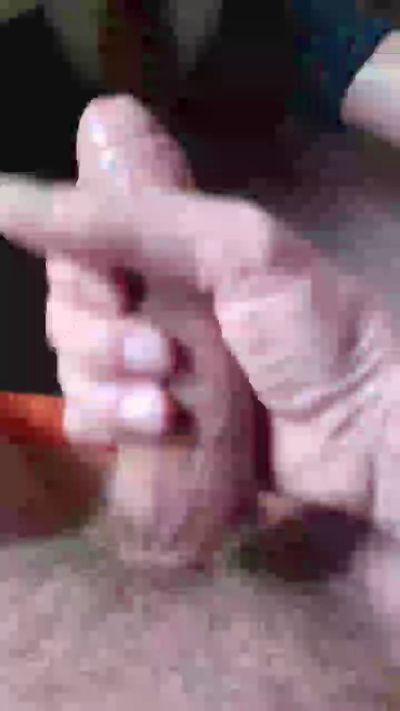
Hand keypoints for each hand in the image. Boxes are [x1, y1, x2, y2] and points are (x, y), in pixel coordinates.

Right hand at [0, 97, 397, 543]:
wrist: (357, 430)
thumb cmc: (309, 330)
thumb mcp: (233, 249)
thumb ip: (125, 217)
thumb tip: (2, 196)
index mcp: (167, 248)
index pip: (75, 245)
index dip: (80, 272)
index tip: (118, 292)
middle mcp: (149, 300)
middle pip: (66, 312)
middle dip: (102, 339)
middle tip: (161, 354)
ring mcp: (147, 365)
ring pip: (72, 368)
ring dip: (108, 387)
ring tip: (167, 405)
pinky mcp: (148, 423)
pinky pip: (87, 419)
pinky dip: (109, 424)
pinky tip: (156, 428)